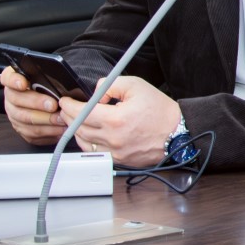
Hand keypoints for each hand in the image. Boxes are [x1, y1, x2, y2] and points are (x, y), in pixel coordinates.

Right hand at [1, 66, 66, 146]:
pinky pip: (30, 133)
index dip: (14, 80)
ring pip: (24, 118)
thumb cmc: (50, 86)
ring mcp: (14, 113)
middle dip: (37, 103)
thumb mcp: (49, 76)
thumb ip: (50, 76)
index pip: (8, 77)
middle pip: (17, 100)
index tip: (23, 84)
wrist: (47, 100)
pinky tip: (59, 129)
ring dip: (44, 120)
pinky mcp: (20, 128)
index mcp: (14, 79)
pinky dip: (46, 132)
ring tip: (60, 119)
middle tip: (53, 105)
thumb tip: (62, 80)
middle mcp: (11, 96)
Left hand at [57, 75, 181, 168]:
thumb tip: (96, 93)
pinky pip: (95, 152)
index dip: (69, 106)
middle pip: (78, 128)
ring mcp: (115, 152)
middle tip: (68, 109)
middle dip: (69, 116)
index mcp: (115, 119)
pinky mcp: (119, 160)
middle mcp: (113, 138)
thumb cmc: (160, 111)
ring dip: (76, 130)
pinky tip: (89, 134)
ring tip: (77, 121)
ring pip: (84, 143)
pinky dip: (88, 143)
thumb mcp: (137, 85)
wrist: (178, 132)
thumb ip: (111, 84)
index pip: (81, 113)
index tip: (65, 101)